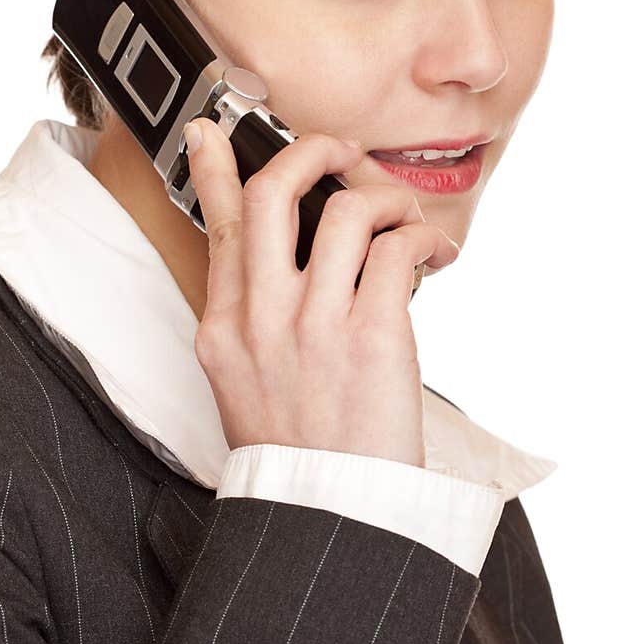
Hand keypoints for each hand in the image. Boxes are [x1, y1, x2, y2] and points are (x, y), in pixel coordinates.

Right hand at [183, 119, 459, 468]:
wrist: (330, 516)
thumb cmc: (297, 451)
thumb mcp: (244, 382)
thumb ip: (252, 318)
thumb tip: (284, 260)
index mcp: (223, 327)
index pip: (219, 224)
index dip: (215, 168)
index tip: (211, 127)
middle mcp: (260, 317)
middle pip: (276, 193)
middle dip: (314, 151)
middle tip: (342, 152)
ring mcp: (314, 325)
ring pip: (348, 210)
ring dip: (387, 198)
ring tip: (405, 218)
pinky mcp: (372, 336)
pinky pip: (396, 251)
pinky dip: (421, 239)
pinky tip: (432, 255)